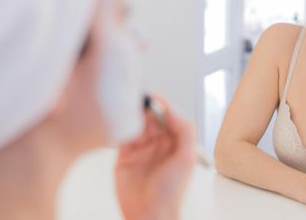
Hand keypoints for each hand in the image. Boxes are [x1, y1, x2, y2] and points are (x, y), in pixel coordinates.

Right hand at [115, 95, 195, 219]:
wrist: (149, 214)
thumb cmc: (171, 191)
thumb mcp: (186, 158)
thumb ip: (184, 130)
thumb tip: (171, 109)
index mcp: (174, 140)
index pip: (168, 115)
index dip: (161, 104)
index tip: (153, 97)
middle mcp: (157, 142)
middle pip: (150, 116)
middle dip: (144, 106)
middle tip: (137, 99)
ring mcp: (140, 148)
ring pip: (135, 123)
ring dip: (131, 115)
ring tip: (127, 110)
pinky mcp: (123, 155)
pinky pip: (121, 135)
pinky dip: (119, 127)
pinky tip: (119, 123)